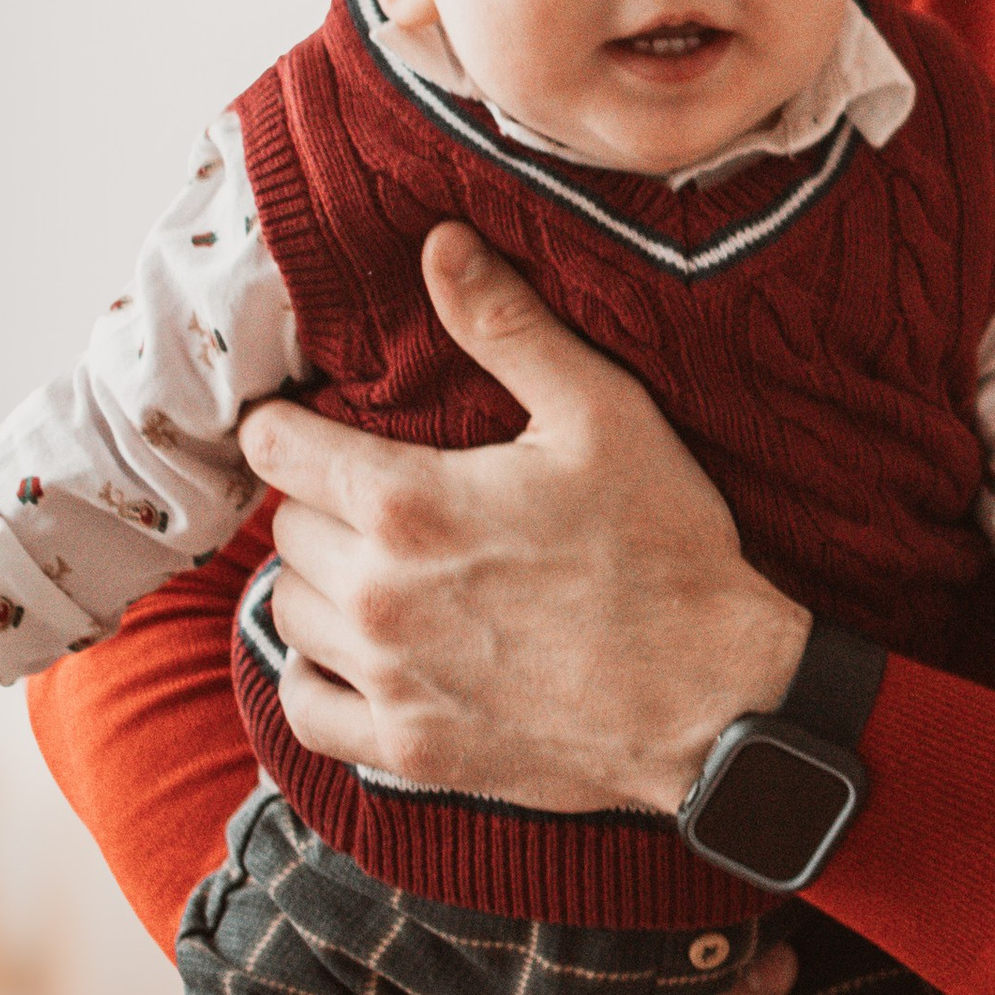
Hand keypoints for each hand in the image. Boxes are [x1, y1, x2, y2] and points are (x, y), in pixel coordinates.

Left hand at [236, 223, 808, 815]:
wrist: (716, 701)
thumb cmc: (666, 551)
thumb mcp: (603, 415)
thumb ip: (509, 328)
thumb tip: (439, 243)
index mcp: (409, 504)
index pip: (277, 448)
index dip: (287, 424)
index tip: (307, 423)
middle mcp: (377, 596)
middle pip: (286, 529)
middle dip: (322, 502)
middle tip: (381, 497)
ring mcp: (387, 681)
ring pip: (289, 612)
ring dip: (322, 584)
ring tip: (380, 568)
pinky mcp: (407, 751)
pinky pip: (305, 707)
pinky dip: (316, 674)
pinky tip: (357, 653)